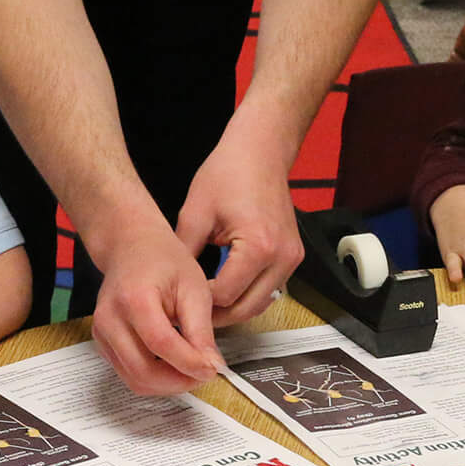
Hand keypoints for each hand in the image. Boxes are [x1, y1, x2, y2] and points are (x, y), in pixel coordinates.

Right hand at [89, 227, 223, 394]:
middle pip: (142, 371)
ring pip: (134, 380)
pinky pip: (127, 374)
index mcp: (134, 298)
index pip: (161, 344)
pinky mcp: (102, 343)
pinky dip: (153, 378)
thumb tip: (210, 366)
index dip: (189, 363)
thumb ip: (201, 330)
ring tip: (192, 370)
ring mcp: (101, 333)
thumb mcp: (194, 288)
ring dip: (166, 384)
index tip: (213, 369)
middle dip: (178, 381)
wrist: (132, 248)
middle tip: (205, 373)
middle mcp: (110, 319)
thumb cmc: (164, 262)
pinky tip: (173, 364)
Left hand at [175, 129, 301, 326]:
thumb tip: (171, 287)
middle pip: (247, 308)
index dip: (199, 304)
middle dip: (217, 315)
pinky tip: (224, 287)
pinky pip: (270, 288)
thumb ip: (184, 254)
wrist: (261, 150)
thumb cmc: (229, 173)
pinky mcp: (293, 255)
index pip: (225, 296)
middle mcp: (281, 257)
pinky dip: (248, 293)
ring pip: (261, 303)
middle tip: (189, 315)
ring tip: (204, 304)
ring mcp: (292, 257)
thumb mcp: (194, 213)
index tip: (179, 303)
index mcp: (258, 248)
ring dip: (234, 307)